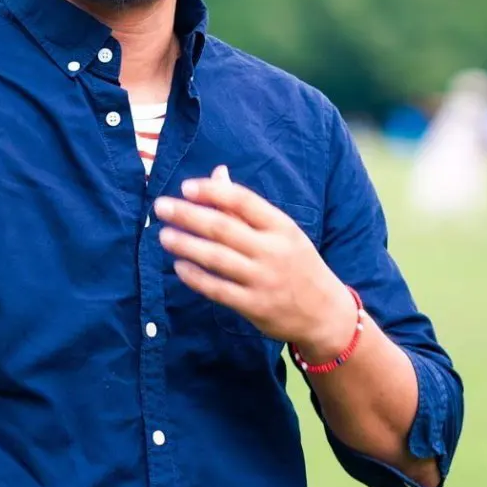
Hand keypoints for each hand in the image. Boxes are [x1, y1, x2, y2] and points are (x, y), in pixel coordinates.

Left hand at [153, 166, 355, 355]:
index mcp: (282, 227)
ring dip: (186, 244)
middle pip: (223, 228)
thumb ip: (247, 207)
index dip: (213, 191)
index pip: (243, 201)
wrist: (325, 313)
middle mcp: (273, 251)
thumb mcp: (282, 231)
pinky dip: (196, 277)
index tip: (185, 187)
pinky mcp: (254, 306)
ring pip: (216, 258)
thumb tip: (217, 173)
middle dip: (188, 215)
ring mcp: (263, 280)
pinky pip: (218, 289)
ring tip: (163, 235)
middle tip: (160, 207)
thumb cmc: (297, 264)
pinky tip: (179, 266)